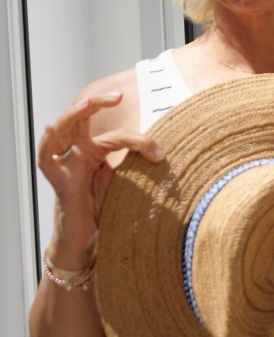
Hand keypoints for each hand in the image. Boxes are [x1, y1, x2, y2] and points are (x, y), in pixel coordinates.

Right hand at [37, 92, 163, 268]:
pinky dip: (47, 141)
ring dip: (78, 112)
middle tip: (119, 95)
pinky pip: (46, 157)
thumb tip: (165, 158)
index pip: (117, 136)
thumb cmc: (105, 211)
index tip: (160, 155)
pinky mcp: (57, 179)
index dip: (140, 142)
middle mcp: (79, 153)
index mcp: (96, 152)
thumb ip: (136, 169)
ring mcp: (66, 163)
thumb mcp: (126, 185)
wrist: (89, 241)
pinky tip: (51, 127)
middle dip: (98, 101)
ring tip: (93, 102)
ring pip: (65, 128)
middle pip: (83, 118)